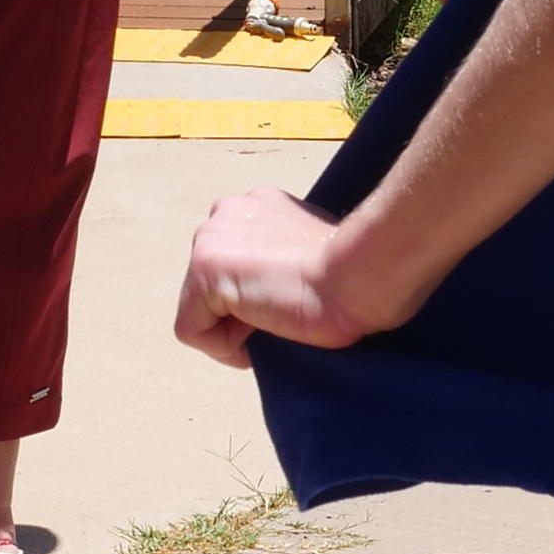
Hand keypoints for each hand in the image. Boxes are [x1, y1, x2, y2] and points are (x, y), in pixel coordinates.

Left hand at [176, 186, 409, 363]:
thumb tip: (278, 292)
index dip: (258, 296)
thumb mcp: (317, 257)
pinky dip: (222, 348)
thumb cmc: (355, 276)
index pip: (235, 262)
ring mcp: (212, 237)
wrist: (362, 276)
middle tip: (284, 317)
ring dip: (235, 329)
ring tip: (278, 323)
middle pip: (211, 285)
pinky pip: (191, 331)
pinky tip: (262, 334)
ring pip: (199, 308)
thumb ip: (285, 262)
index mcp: (258, 205)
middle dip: (240, 311)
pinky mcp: (204, 270)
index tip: (291, 303)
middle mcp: (228, 211)